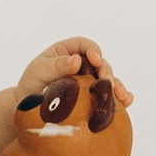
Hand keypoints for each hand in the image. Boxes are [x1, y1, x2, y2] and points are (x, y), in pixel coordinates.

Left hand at [14, 35, 132, 108]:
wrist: (29, 109)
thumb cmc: (31, 85)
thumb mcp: (39, 72)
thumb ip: (56, 65)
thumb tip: (77, 60)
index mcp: (66, 51)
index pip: (84, 45)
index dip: (93, 50)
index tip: (95, 60)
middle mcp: (80, 64)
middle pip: (100, 63)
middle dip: (106, 71)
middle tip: (107, 83)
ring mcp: (88, 81)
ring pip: (107, 80)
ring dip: (117, 86)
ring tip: (122, 96)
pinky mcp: (92, 97)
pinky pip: (108, 95)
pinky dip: (118, 98)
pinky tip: (126, 103)